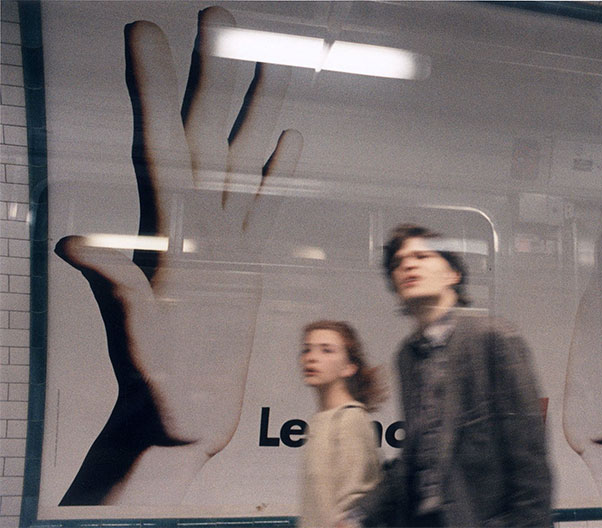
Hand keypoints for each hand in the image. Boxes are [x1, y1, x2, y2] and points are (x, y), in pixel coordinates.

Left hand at [57, 7, 301, 504]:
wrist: (180, 418)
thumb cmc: (157, 391)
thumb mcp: (138, 345)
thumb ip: (117, 294)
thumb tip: (71, 243)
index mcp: (169, 235)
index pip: (162, 147)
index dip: (153, 90)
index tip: (145, 32)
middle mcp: (195, 225)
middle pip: (206, 134)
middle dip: (211, 73)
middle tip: (218, 16)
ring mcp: (223, 240)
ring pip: (241, 158)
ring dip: (252, 108)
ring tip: (268, 61)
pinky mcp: (246, 260)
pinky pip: (264, 202)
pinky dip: (277, 168)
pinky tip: (287, 136)